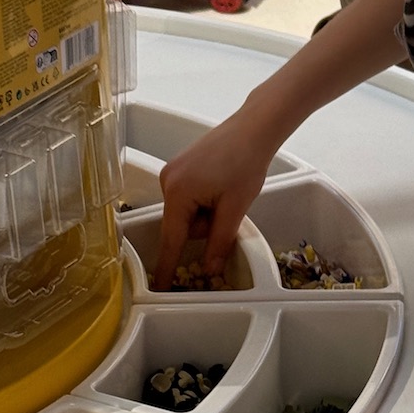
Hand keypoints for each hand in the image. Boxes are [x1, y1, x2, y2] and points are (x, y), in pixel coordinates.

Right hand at [153, 111, 274, 290]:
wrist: (253, 128)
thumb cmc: (246, 161)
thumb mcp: (235, 209)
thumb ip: (218, 242)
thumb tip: (208, 268)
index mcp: (177, 192)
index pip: (171, 239)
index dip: (167, 265)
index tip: (159, 285)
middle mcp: (167, 181)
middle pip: (182, 225)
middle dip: (206, 223)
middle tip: (228, 204)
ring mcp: (172, 172)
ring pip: (186, 212)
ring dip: (207, 210)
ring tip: (227, 189)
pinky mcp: (180, 167)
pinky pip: (188, 197)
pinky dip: (205, 199)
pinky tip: (221, 184)